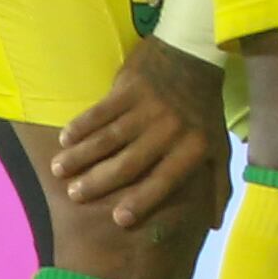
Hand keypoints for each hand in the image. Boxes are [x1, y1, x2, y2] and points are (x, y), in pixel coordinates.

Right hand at [53, 38, 227, 228]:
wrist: (195, 53)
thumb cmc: (204, 108)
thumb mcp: (219, 144)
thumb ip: (218, 184)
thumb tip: (215, 225)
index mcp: (193, 147)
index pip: (165, 180)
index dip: (143, 200)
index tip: (118, 220)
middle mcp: (170, 129)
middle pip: (129, 163)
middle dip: (99, 182)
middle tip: (75, 195)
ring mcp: (149, 107)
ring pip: (108, 138)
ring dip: (81, 156)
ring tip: (59, 170)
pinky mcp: (130, 87)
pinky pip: (100, 111)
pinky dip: (80, 125)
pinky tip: (64, 138)